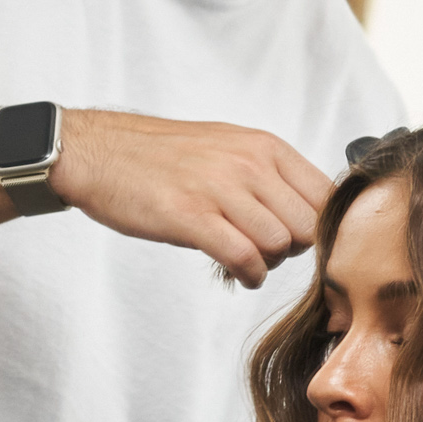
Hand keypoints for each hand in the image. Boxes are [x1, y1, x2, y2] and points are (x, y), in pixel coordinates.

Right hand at [55, 109, 335, 287]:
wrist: (97, 152)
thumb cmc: (161, 156)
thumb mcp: (229, 147)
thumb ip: (270, 175)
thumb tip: (307, 212)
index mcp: (264, 146)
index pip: (325, 196)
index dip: (319, 227)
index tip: (298, 240)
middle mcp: (249, 163)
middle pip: (308, 227)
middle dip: (294, 251)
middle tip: (267, 254)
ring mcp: (220, 188)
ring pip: (280, 245)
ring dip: (268, 265)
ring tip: (246, 261)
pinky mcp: (191, 216)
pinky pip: (245, 257)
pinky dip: (248, 275)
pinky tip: (236, 274)